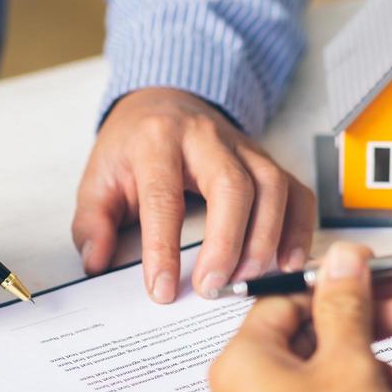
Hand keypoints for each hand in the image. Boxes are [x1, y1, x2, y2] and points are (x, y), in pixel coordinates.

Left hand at [72, 88, 314, 302]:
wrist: (164, 102)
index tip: (161, 289)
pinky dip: (299, 228)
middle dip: (226, 242)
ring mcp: (244, 147)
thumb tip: (97, 262)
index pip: (163, 196)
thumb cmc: (132, 147)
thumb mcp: (98, 179)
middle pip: (231, 186)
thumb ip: (92, 223)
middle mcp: (206, 139)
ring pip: (271, 186)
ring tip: (248, 278)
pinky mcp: (268, 160)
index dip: (163, 247)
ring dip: (266, 238)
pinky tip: (288, 261)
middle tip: (212, 286)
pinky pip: (296, 191)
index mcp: (156, 141)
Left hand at [209, 244, 391, 391]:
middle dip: (358, 320)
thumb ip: (346, 306)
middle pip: (303, 331)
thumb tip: (342, 263)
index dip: (336, 284)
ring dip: (362, 355)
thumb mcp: (349, 363)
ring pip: (315, 365)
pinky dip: (352, 388)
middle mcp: (242, 386)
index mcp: (243, 359)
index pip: (287, 297)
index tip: (371, 279)